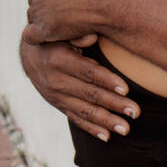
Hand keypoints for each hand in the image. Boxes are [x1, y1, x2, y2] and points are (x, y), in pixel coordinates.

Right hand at [19, 29, 138, 139]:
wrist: (31, 53)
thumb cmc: (57, 36)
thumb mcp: (63, 30)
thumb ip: (77, 32)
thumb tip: (91, 36)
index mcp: (59, 60)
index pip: (88, 72)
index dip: (107, 81)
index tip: (126, 89)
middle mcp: (56, 81)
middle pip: (90, 94)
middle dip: (114, 104)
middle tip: (136, 112)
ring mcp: (57, 96)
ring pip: (85, 110)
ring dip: (106, 121)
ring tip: (126, 129)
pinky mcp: (59, 105)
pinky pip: (76, 118)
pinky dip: (91, 128)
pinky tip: (107, 136)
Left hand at [26, 0, 105, 43]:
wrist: (106, 0)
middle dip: (47, 1)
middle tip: (67, 5)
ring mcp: (37, 9)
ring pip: (34, 15)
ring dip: (46, 18)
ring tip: (67, 20)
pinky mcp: (42, 28)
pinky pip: (31, 35)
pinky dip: (38, 36)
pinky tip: (50, 34)